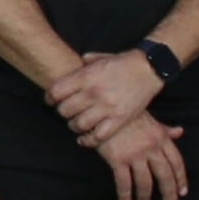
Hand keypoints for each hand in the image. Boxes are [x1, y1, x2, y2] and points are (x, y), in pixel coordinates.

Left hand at [45, 45, 162, 145]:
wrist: (148, 69)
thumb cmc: (122, 63)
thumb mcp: (99, 58)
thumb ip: (84, 63)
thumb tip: (74, 64)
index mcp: (86, 76)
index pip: (56, 91)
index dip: (49, 98)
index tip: (50, 101)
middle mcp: (94, 92)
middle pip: (65, 110)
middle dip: (62, 112)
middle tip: (65, 113)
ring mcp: (107, 107)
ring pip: (79, 125)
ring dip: (74, 126)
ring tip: (75, 124)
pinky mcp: (119, 119)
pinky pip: (98, 136)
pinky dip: (88, 140)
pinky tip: (84, 139)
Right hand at [102, 113, 192, 199]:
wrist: (103, 108)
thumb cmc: (126, 113)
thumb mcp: (148, 118)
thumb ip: (164, 129)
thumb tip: (180, 132)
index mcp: (160, 137)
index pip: (176, 162)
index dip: (180, 179)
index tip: (182, 192)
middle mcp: (151, 147)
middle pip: (165, 176)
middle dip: (169, 194)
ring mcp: (135, 154)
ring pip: (145, 182)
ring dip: (145, 198)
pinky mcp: (117, 159)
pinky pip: (124, 183)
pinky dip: (126, 196)